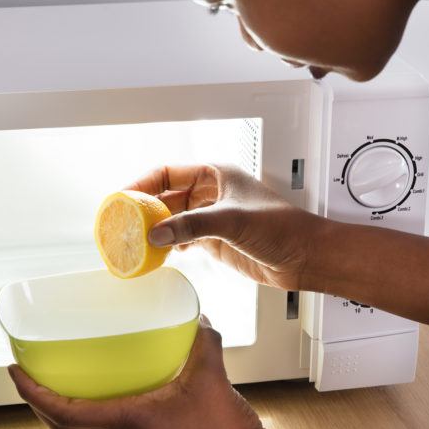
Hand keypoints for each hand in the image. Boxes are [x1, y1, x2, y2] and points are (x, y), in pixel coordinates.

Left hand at [8, 317, 273, 428]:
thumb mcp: (211, 372)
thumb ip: (202, 338)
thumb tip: (196, 316)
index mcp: (127, 421)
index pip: (62, 411)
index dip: (32, 392)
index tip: (14, 370)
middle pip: (61, 426)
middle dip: (37, 401)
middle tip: (28, 373)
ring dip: (60, 407)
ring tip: (57, 378)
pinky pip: (105, 425)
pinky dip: (91, 407)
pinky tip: (109, 384)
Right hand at [126, 164, 328, 290]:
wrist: (305, 257)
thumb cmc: (283, 228)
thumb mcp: (232, 221)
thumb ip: (192, 226)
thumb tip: (157, 234)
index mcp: (216, 174)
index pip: (169, 172)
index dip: (144, 183)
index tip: (124, 197)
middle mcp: (211, 193)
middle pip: (167, 196)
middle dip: (145, 209)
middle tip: (124, 224)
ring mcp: (212, 217)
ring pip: (173, 219)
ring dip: (155, 228)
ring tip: (135, 240)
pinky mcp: (215, 240)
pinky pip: (183, 238)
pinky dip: (169, 244)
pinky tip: (159, 253)